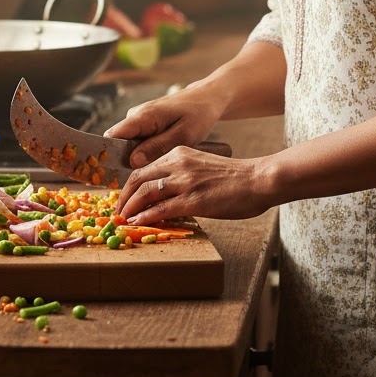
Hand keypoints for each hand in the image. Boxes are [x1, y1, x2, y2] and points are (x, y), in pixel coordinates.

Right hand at [103, 83, 219, 167]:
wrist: (207, 98)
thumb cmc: (198, 115)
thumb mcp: (183, 135)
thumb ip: (157, 147)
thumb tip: (132, 161)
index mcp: (143, 116)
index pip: (112, 136)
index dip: (107, 155)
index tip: (111, 177)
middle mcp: (136, 115)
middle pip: (117, 142)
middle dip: (123, 162)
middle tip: (137, 182)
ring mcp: (139, 118)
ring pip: (126, 143)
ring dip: (134, 159)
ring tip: (149, 174)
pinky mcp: (145, 123)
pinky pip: (135, 140)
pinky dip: (142, 152)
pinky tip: (154, 163)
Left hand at [115, 148, 272, 223]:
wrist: (258, 179)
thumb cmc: (235, 177)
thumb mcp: (202, 167)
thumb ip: (182, 175)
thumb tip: (165, 195)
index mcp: (180, 153)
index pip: (144, 168)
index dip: (129, 185)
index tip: (123, 198)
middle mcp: (178, 163)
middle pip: (138, 178)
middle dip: (124, 197)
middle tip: (117, 211)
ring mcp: (185, 181)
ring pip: (146, 192)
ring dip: (130, 208)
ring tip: (123, 220)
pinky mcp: (194, 199)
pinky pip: (161, 208)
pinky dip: (145, 216)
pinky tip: (138, 222)